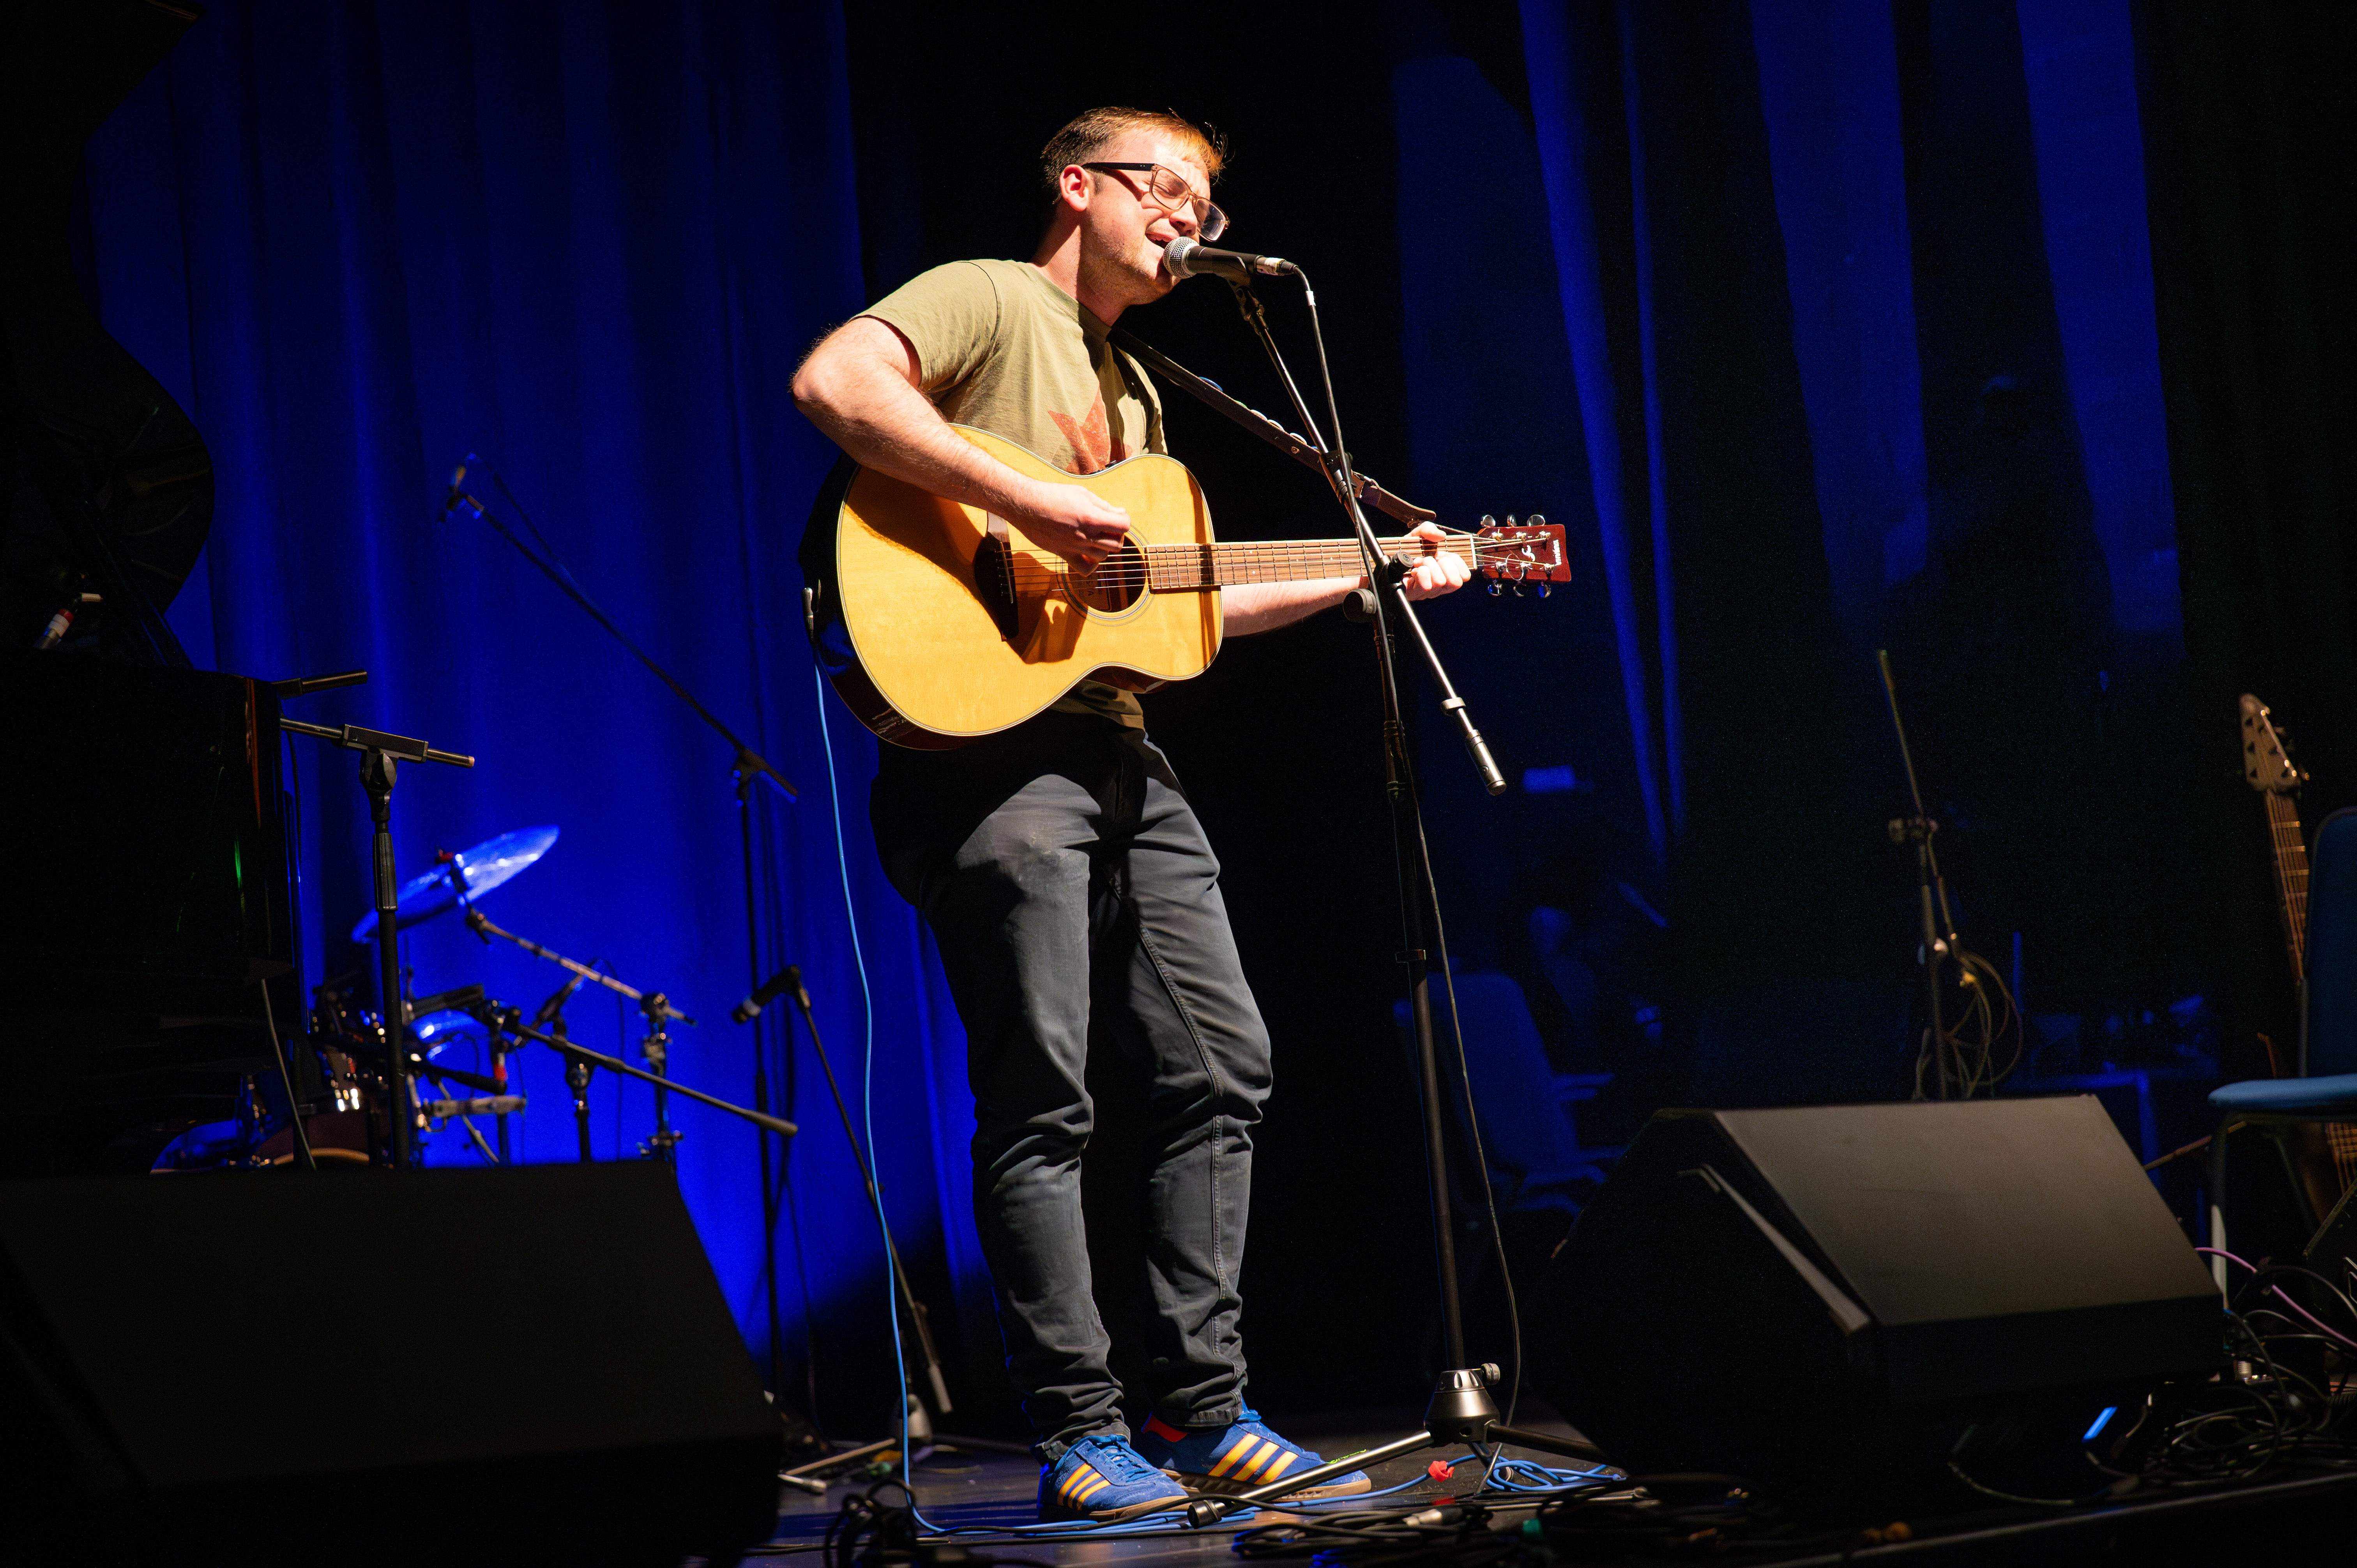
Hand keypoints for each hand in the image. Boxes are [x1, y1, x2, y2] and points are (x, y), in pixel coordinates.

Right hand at [1011, 481, 1130, 566]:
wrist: (1026, 505)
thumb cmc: (1053, 495)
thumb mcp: (1081, 493)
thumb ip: (1103, 505)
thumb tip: (1120, 512)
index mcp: (1091, 517)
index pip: (1123, 525)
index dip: (1124, 520)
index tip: (1117, 515)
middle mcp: (1085, 535)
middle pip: (1116, 544)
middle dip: (1116, 534)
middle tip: (1108, 526)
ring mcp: (1075, 547)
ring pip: (1103, 556)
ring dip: (1104, 547)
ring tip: (1096, 536)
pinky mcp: (1064, 554)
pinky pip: (1086, 569)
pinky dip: (1091, 564)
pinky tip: (1088, 553)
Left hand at [1400, 522, 1472, 599]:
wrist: (1386, 559)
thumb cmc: (1405, 550)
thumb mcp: (1418, 535)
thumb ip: (1429, 529)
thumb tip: (1441, 535)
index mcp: (1446, 572)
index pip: (1465, 575)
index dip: (1456, 562)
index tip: (1442, 554)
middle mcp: (1440, 585)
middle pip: (1456, 582)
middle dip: (1443, 565)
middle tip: (1429, 559)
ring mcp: (1428, 592)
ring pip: (1440, 581)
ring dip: (1428, 566)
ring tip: (1418, 563)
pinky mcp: (1416, 594)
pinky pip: (1426, 585)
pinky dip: (1420, 573)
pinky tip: (1413, 571)